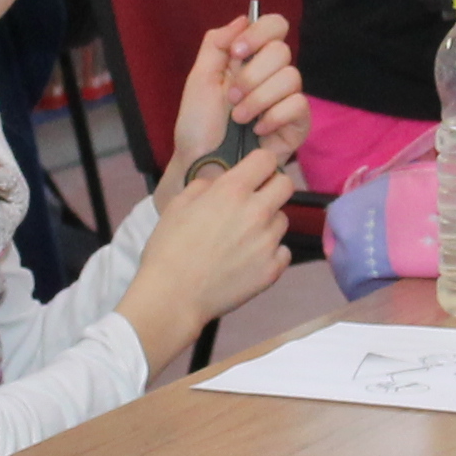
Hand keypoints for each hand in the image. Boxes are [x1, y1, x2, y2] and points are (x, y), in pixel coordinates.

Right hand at [123, 142, 301, 363]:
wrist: (173, 296)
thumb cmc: (169, 250)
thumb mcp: (177, 205)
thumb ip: (204, 186)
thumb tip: (219, 183)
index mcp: (232, 191)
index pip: (267, 159)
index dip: (260, 164)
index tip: (253, 174)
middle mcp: (256, 212)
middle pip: (286, 185)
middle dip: (272, 188)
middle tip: (254, 202)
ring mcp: (268, 242)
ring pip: (282, 220)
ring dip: (268, 223)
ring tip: (243, 238)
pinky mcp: (272, 269)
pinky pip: (282, 251)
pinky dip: (270, 253)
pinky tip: (249, 259)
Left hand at [170, 13, 306, 171]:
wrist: (202, 164)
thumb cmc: (199, 125)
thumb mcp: (199, 78)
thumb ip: (217, 43)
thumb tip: (243, 18)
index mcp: (249, 59)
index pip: (274, 26)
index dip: (260, 33)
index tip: (237, 52)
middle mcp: (271, 75)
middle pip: (282, 51)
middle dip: (251, 75)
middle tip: (232, 98)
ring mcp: (286, 99)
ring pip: (291, 78)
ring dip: (259, 99)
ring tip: (240, 119)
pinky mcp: (297, 124)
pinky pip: (298, 105)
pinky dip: (274, 116)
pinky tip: (258, 130)